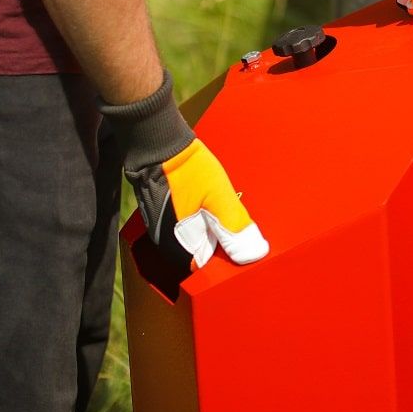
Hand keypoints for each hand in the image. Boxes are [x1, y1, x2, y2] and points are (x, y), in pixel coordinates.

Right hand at [101, 71, 268, 268]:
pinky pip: (187, 227)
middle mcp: (167, 244)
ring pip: (195, 240)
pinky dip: (202, 222)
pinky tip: (212, 208)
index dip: (230, 259)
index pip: (209, 269)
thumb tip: (254, 255)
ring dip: (213, 233)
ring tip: (227, 216)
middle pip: (202, 255)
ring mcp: (162, 230)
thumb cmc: (188, 169)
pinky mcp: (162, 216)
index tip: (246, 246)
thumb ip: (235, 228)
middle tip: (242, 230)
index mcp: (181, 246)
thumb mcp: (220, 197)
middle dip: (222, 247)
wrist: (158, 142)